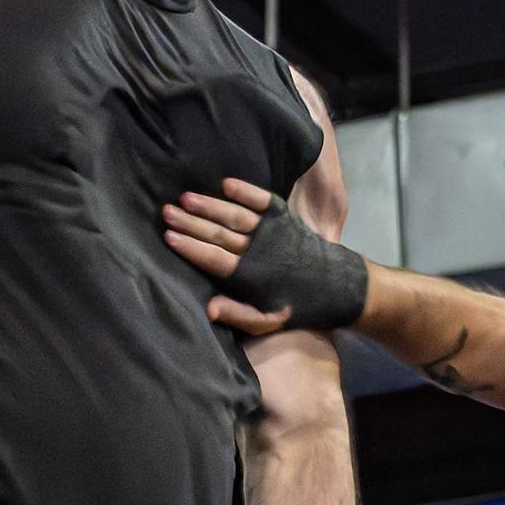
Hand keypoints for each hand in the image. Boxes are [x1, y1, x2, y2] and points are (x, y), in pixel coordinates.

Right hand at [164, 179, 292, 337]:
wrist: (337, 287)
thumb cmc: (295, 307)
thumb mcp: (267, 321)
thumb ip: (238, 315)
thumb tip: (208, 310)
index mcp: (250, 277)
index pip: (213, 259)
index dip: (190, 247)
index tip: (168, 237)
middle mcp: (258, 251)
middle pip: (218, 234)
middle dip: (190, 222)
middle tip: (166, 212)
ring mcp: (272, 232)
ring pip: (234, 216)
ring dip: (209, 206)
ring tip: (184, 198)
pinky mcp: (285, 218)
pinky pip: (262, 201)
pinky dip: (246, 191)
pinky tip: (225, 184)